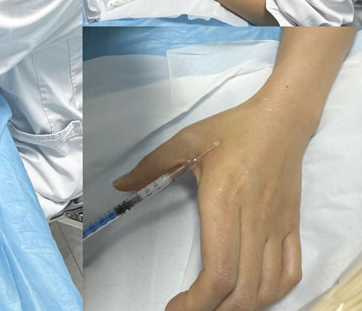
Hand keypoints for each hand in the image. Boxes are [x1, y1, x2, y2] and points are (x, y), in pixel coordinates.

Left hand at [114, 94, 309, 310]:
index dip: (198, 302)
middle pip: (241, 290)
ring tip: (212, 306)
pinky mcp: (292, 226)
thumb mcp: (184, 141)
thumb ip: (150, 167)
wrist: (280, 120)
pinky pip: (289, 272)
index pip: (219, 271)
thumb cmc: (230, 130)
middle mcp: (254, 221)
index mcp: (224, 202)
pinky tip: (250, 295)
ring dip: (239, 307)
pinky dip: (272, 294)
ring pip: (266, 288)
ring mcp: (277, 227)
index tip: (175, 307)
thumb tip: (119, 185)